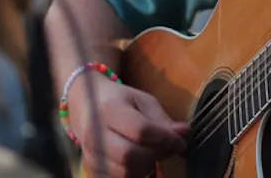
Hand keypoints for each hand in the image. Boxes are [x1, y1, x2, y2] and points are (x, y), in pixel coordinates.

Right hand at [69, 75, 188, 177]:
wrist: (85, 106)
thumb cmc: (119, 100)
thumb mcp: (142, 100)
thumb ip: (162, 119)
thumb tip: (185, 133)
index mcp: (110, 109)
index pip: (140, 130)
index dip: (165, 139)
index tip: (180, 141)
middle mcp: (95, 134)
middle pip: (130, 155)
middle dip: (157, 154)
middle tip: (168, 148)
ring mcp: (91, 154)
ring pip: (125, 172)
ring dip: (147, 167)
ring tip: (154, 153)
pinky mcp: (91, 169)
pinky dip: (135, 174)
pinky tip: (140, 162)